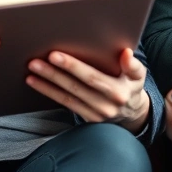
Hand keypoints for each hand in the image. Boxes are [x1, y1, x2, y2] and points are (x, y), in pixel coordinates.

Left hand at [26, 48, 149, 132]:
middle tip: (41, 59)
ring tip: (33, 69)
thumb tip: (126, 52)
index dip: (76, 67)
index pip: (95, 77)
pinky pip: (66, 103)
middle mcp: (109, 103)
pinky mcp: (88, 119)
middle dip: (60, 71)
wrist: (132, 114)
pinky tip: (35, 81)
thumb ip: (132, 65)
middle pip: (80, 84)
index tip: (58, 55)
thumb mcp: (137, 75)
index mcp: (122, 89)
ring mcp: (98, 113)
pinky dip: (49, 92)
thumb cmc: (130, 85)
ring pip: (70, 95)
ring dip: (49, 82)